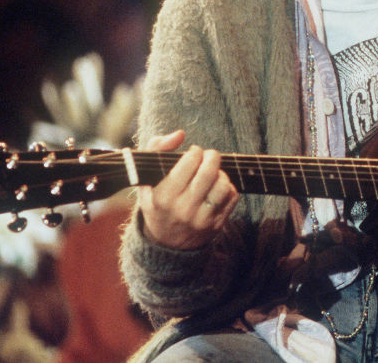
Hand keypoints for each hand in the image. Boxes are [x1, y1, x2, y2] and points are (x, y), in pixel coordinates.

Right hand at [137, 130, 238, 249]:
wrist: (166, 243)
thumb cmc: (157, 201)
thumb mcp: (145, 178)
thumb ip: (156, 149)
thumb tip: (180, 134)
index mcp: (163, 197)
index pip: (189, 163)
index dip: (194, 152)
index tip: (193, 153)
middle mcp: (182, 209)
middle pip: (209, 172)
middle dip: (212, 157)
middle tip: (209, 156)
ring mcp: (201, 220)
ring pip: (223, 185)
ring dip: (221, 174)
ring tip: (213, 174)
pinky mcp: (216, 225)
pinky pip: (232, 198)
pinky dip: (228, 188)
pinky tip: (217, 188)